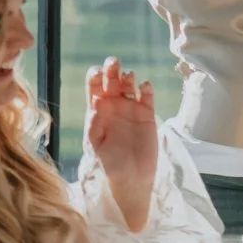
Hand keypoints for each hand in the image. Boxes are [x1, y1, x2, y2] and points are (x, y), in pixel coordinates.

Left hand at [84, 59, 157, 233]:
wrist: (131, 179)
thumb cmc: (109, 164)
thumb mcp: (96, 146)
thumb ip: (95, 126)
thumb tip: (95, 105)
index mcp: (97, 113)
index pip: (94, 89)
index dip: (94, 77)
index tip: (96, 72)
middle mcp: (114, 107)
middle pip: (112, 82)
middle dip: (111, 70)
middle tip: (113, 62)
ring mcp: (131, 110)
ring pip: (129, 86)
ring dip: (128, 77)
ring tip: (128, 77)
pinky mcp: (147, 115)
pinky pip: (147, 97)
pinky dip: (146, 89)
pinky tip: (144, 87)